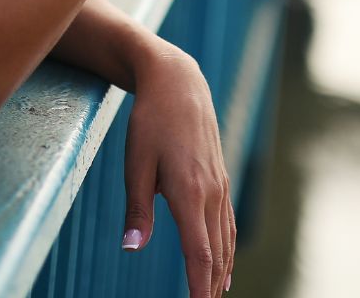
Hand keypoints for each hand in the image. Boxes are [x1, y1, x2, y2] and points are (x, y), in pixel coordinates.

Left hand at [121, 47, 235, 297]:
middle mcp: (210, 191)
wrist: (178, 81)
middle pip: (216, 252)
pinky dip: (228, 248)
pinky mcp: (219, 176)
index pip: (199, 252)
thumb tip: (131, 247)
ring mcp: (219, 183)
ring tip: (215, 296)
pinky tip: (225, 262)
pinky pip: (227, 221)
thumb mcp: (135, 161)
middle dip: (210, 286)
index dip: (199, 286)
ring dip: (221, 271)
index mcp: (188, 190)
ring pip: (225, 238)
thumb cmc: (150, 120)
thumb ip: (136, 207)